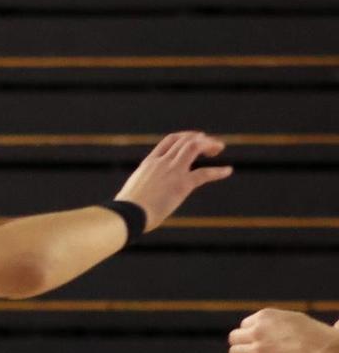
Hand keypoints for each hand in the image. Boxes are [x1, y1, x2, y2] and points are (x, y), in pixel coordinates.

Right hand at [113, 131, 232, 230]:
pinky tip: (228, 171)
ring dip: (209, 145)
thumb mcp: (132, 192)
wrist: (126, 215)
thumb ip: (141, 188)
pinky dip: (218, 171)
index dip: (186, 136)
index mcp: (149, 163)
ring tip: (219, 149)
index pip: (170, 140)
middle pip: (185, 140)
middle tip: (212, 146)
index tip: (196, 138)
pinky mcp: (181, 185)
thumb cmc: (125, 209)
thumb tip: (137, 198)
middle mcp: (161, 163)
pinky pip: (204, 173)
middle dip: (201, 139)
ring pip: (194, 147)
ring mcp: (172, 172)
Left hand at [228, 307, 338, 352]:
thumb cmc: (318, 336)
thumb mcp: (293, 320)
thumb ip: (274, 324)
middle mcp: (259, 331)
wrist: (331, 351)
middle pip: (234, 338)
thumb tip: (261, 329)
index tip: (258, 343)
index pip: (244, 326)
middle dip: (242, 346)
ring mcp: (260, 349)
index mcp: (266, 316)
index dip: (250, 336)